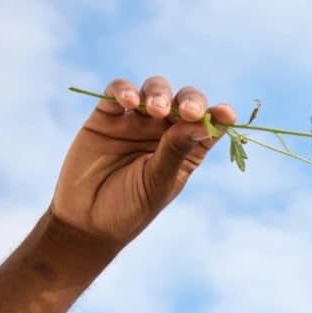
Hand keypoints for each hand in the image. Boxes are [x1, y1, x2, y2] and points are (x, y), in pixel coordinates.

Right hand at [48, 76, 235, 249]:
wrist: (85, 222)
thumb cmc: (129, 208)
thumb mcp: (157, 182)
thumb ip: (176, 150)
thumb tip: (200, 122)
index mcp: (187, 150)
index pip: (210, 126)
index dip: (220, 116)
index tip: (226, 114)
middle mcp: (164, 131)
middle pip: (185, 101)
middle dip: (190, 101)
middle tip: (187, 112)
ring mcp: (136, 121)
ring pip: (154, 90)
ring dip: (158, 93)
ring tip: (156, 109)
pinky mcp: (106, 117)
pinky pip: (117, 92)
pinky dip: (124, 90)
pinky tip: (129, 102)